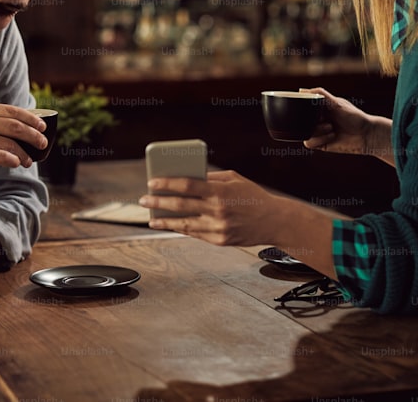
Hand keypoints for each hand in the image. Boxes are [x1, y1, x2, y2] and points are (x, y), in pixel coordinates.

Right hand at [0, 102, 46, 180]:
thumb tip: (22, 127)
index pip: (13, 111)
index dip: (31, 119)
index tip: (42, 126)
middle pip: (16, 126)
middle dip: (33, 136)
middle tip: (42, 143)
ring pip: (11, 144)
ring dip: (23, 154)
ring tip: (28, 161)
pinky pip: (1, 156)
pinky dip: (12, 160)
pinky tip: (16, 164)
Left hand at [138, 170, 283, 245]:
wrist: (274, 221)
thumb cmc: (253, 196)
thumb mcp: (233, 179)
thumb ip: (209, 178)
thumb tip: (185, 177)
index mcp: (220, 192)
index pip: (187, 186)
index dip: (167, 183)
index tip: (151, 182)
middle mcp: (217, 211)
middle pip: (180, 205)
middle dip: (159, 202)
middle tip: (144, 199)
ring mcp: (217, 228)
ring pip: (184, 224)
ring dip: (164, 221)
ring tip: (151, 217)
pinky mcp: (219, 241)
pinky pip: (194, 233)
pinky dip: (180, 229)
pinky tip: (169, 225)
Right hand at [301, 87, 387, 157]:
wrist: (366, 135)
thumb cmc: (354, 117)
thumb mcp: (337, 103)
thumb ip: (321, 95)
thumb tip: (301, 90)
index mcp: (319, 109)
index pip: (302, 108)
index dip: (304, 109)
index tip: (313, 109)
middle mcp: (317, 120)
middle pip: (300, 121)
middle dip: (311, 120)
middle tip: (324, 118)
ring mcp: (318, 132)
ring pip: (303, 132)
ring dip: (317, 130)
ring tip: (331, 127)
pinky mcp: (320, 144)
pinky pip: (309, 143)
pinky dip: (319, 139)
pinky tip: (332, 136)